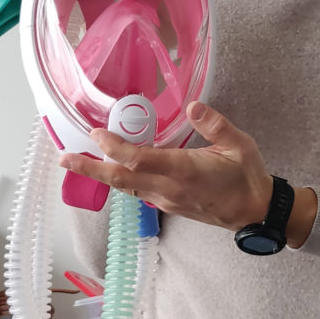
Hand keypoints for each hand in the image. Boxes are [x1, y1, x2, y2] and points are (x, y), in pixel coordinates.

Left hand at [60, 101, 272, 230]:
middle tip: (64, 158)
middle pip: (120, 180)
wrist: (255, 213)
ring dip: (101, 174)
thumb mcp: (239, 145)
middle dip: (90, 168)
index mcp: (183, 172)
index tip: (96, 133)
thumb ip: (215, 125)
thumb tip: (193, 105)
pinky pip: (137, 192)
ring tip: (77, 161)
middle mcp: (168, 189)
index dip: (114, 147)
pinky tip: (112, 168)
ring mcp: (166, 200)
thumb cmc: (248, 177)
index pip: (139, 160)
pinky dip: (120, 179)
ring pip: (126, 188)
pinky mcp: (168, 205)